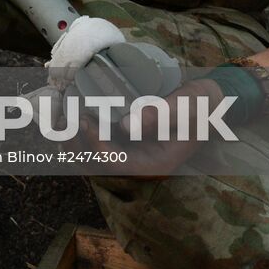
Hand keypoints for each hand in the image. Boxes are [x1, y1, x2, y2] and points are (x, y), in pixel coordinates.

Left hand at [76, 79, 224, 177]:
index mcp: (155, 164)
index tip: (86, 122)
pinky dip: (80, 132)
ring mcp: (129, 153)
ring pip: (92, 156)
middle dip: (77, 145)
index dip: (97, 146)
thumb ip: (162, 113)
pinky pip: (95, 142)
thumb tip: (127, 125)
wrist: (206, 102)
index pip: (118, 165)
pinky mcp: (123, 141)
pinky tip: (71, 114)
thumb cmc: (200, 104)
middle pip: (98, 165)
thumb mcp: (188, 106)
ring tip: (62, 116)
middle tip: (65, 118)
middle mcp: (138, 163)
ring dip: (73, 139)